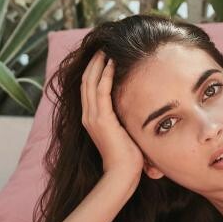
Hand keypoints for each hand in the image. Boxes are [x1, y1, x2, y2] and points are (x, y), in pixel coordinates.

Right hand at [80, 51, 144, 186]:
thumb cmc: (127, 157)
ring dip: (99, 64)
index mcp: (91, 118)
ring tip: (106, 50)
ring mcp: (92, 117)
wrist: (121, 174)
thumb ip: (123, 118)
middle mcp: (88, 116)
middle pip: (86, 81)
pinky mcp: (101, 119)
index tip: (103, 56)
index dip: (94, 71)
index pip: (89, 88)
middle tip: (103, 47)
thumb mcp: (123, 132)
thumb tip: (136, 107)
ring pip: (91, 83)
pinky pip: (101, 91)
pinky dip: (106, 76)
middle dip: (94, 63)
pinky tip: (112, 64)